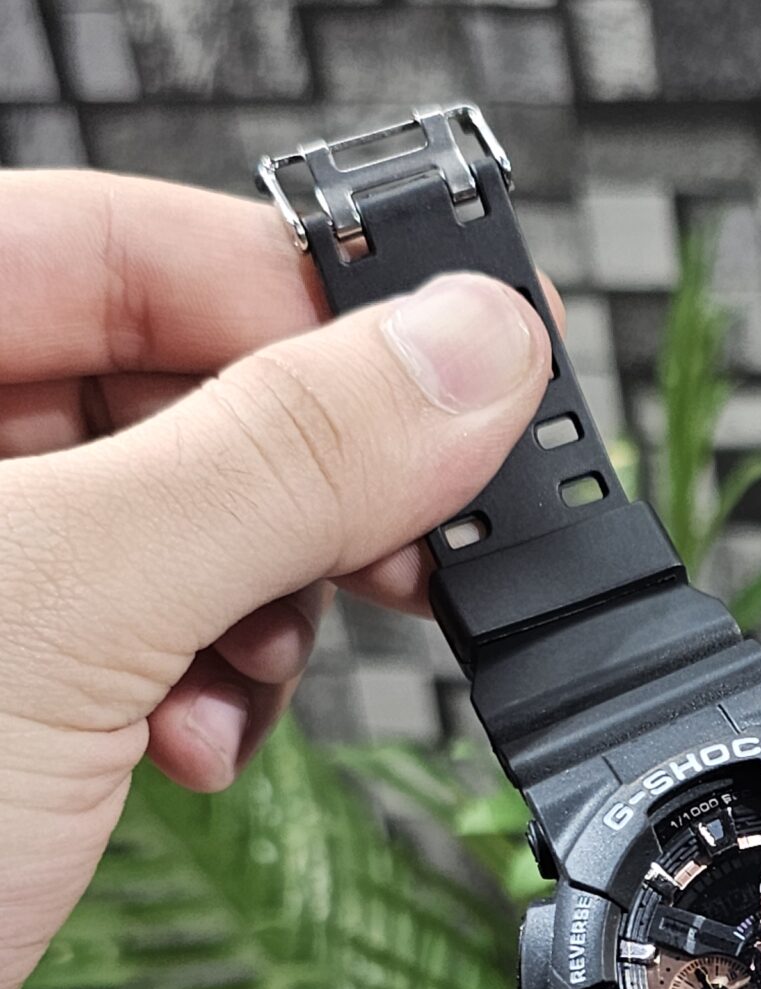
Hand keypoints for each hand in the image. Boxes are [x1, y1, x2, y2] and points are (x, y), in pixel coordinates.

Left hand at [0, 166, 556, 988]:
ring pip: (173, 520)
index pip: (115, 241)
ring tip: (254, 673)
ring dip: (258, 605)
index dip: (298, 296)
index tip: (457, 364)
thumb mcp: (69, 608)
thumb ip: (277, 460)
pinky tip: (195, 747)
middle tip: (411, 535)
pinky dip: (208, 690)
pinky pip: (146, 636)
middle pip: (158, 378)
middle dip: (294, 480)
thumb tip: (464, 359)